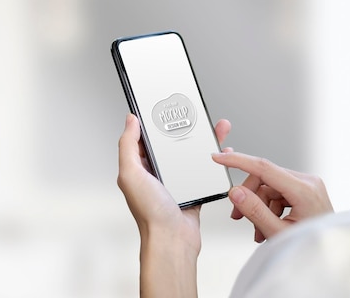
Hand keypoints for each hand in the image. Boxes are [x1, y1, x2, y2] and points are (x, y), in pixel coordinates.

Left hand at [117, 114, 230, 297]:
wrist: (172, 240)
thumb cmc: (150, 213)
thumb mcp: (130, 174)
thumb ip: (127, 145)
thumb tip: (129, 121)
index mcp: (138, 167)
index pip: (144, 138)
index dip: (154, 122)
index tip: (164, 108)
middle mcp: (155, 173)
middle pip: (171, 143)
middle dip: (184, 127)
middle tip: (195, 114)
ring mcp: (175, 180)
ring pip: (189, 154)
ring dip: (202, 141)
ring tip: (214, 128)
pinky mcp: (192, 189)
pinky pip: (203, 170)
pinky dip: (212, 160)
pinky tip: (221, 151)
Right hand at [212, 152, 333, 241]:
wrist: (331, 258)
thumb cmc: (311, 247)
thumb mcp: (277, 232)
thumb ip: (254, 211)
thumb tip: (235, 192)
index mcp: (304, 190)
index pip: (264, 167)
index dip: (238, 161)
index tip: (219, 157)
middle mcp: (308, 182)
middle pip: (264, 178)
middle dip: (248, 196)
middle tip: (238, 215)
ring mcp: (308, 186)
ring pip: (268, 187)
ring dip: (258, 206)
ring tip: (258, 229)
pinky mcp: (305, 191)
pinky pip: (277, 193)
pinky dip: (268, 207)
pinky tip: (267, 225)